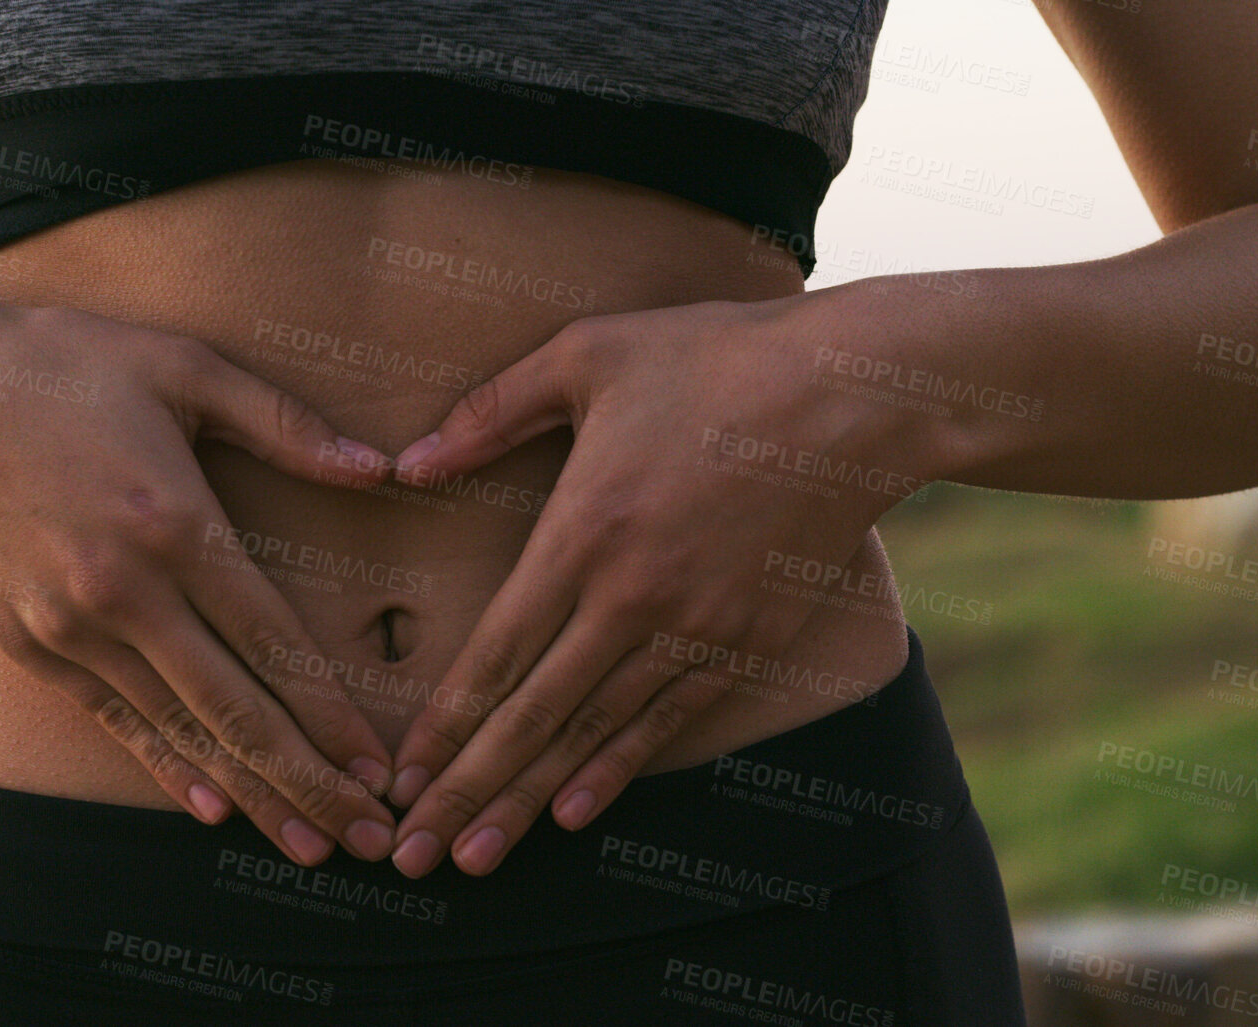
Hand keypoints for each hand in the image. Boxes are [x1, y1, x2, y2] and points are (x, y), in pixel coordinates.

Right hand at [0, 289, 400, 865]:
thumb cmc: (62, 363)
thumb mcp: (182, 366)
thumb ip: (285, 423)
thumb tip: (382, 468)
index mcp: (174, 523)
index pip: (274, 644)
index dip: (333, 716)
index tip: (382, 768)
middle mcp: (123, 592)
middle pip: (235, 711)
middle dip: (310, 784)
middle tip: (370, 841)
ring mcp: (67, 626)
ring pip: (178, 731)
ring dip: (250, 795)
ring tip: (310, 845)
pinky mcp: (26, 642)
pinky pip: (114, 720)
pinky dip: (168, 767)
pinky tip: (214, 809)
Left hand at [384, 298, 928, 876]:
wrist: (859, 393)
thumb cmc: (716, 356)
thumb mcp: (587, 354)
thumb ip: (489, 412)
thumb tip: (405, 463)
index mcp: (585, 531)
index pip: (497, 653)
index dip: (444, 726)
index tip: (398, 780)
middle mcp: (634, 598)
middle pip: (533, 718)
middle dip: (466, 794)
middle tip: (412, 858)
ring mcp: (696, 628)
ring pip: (596, 735)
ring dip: (530, 802)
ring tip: (476, 860)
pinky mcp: (747, 640)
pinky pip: (670, 723)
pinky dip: (618, 772)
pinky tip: (575, 813)